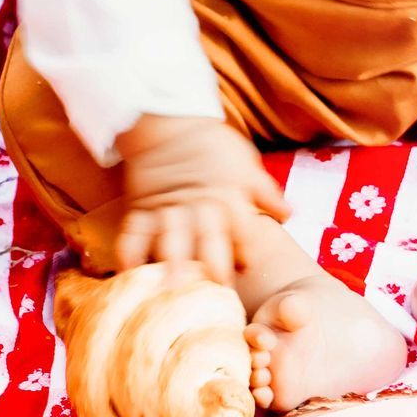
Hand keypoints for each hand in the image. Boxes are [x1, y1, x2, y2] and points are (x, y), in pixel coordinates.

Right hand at [114, 113, 287, 283]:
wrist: (169, 122)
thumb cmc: (212, 146)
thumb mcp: (246, 164)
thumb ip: (265, 193)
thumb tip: (288, 215)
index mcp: (229, 199)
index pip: (243, 232)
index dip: (245, 253)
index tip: (244, 270)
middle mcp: (200, 208)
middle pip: (209, 243)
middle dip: (212, 269)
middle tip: (212, 295)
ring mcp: (169, 210)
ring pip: (171, 241)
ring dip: (172, 265)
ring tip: (170, 290)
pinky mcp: (142, 208)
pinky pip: (133, 233)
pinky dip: (129, 252)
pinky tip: (129, 272)